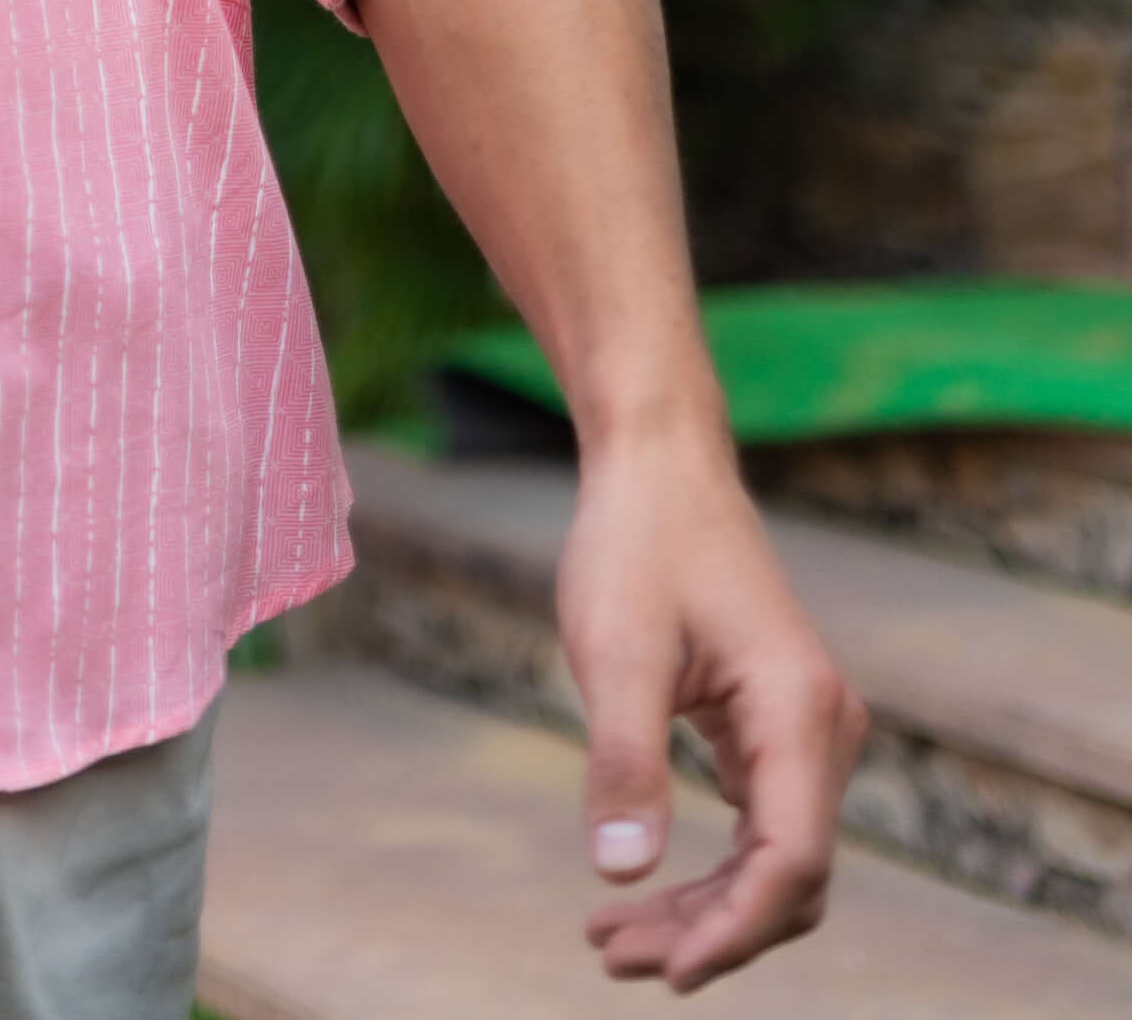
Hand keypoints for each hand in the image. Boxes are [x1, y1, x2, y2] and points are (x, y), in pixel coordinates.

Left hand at [560, 430, 866, 990]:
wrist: (658, 464)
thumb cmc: (636, 544)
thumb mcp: (615, 649)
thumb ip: (623, 761)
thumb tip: (620, 872)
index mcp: (799, 711)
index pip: (791, 862)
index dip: (732, 931)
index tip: (665, 971)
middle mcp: (823, 728)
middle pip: (788, 878)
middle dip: (708, 932)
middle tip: (609, 954)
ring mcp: (805, 729)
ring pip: (775, 861)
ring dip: (705, 910)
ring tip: (611, 937)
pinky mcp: (776, 726)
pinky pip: (761, 826)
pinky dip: (710, 869)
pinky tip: (644, 888)